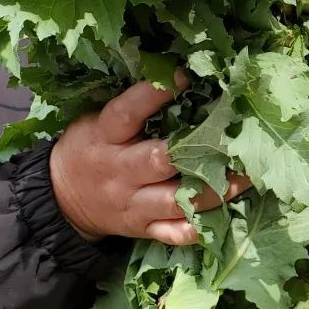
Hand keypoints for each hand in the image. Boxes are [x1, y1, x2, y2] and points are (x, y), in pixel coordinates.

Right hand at [50, 80, 248, 245]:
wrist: (62, 199)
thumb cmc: (89, 147)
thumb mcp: (96, 121)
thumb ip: (131, 106)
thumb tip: (180, 74)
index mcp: (105, 136)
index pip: (127, 113)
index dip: (153, 94)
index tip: (185, 77)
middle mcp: (120, 171)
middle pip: (158, 161)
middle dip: (196, 150)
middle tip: (233, 138)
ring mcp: (132, 203)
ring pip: (176, 201)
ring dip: (214, 191)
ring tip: (247, 178)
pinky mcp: (142, 228)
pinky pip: (173, 234)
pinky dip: (197, 229)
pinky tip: (225, 218)